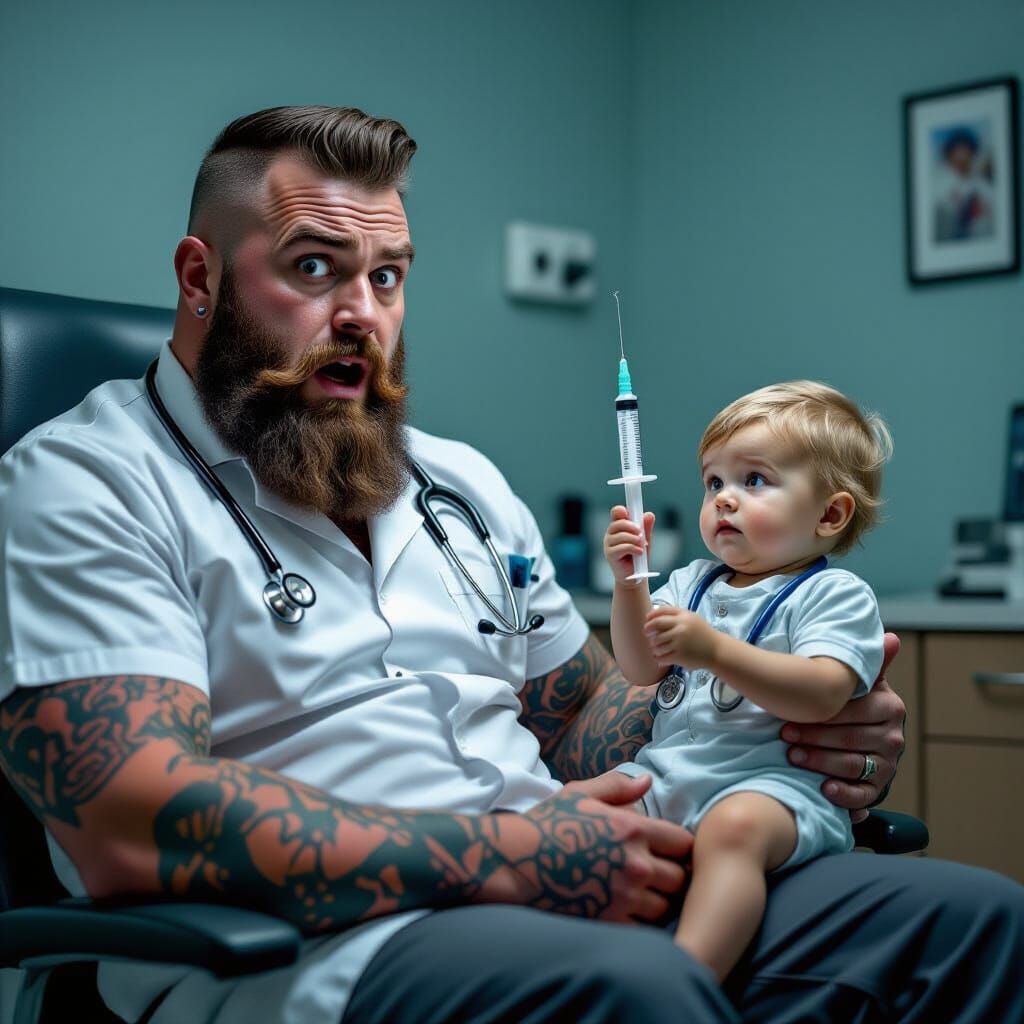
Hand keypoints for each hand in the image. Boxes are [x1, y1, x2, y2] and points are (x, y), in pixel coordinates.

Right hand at [497, 771, 690, 923]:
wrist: (514, 861)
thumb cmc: (546, 824)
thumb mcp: (579, 794)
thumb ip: (617, 786)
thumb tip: (647, 782)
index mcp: (632, 828)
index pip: (683, 843)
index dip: (678, 847)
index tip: (666, 850)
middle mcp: (634, 863)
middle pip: (679, 878)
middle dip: (671, 876)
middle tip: (656, 875)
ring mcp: (624, 896)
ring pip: (664, 907)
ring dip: (657, 902)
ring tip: (640, 895)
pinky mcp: (610, 922)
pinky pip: (644, 929)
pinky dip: (640, 923)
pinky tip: (624, 912)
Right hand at [604, 506, 653, 583]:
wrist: (635, 575)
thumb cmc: (638, 556)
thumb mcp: (645, 540)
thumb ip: (646, 528)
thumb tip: (649, 514)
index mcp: (618, 527)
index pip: (616, 513)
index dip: (622, 510)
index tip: (630, 514)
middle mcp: (611, 534)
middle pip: (618, 523)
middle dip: (632, 526)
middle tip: (641, 533)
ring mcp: (608, 544)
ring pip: (621, 536)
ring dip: (635, 540)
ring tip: (642, 546)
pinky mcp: (610, 554)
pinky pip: (622, 547)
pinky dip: (633, 548)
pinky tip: (639, 553)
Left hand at [644, 606, 718, 668]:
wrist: (716, 650)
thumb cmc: (702, 633)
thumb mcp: (691, 618)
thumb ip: (675, 615)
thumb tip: (653, 616)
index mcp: (683, 616)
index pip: (661, 612)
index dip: (651, 616)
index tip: (647, 620)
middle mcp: (680, 628)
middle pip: (655, 625)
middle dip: (647, 629)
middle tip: (646, 633)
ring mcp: (679, 642)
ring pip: (656, 643)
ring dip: (654, 646)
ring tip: (657, 648)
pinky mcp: (679, 656)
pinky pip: (661, 657)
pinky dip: (658, 657)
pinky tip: (660, 657)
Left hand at [781, 633, 904, 821]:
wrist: (865, 739)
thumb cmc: (853, 705)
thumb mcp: (861, 683)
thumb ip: (869, 664)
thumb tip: (891, 637)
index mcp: (890, 707)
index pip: (854, 711)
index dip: (822, 713)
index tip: (791, 714)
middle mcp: (894, 737)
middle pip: (850, 738)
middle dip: (814, 737)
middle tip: (784, 736)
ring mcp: (888, 765)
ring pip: (852, 764)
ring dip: (820, 762)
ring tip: (793, 757)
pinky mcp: (879, 788)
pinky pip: (863, 794)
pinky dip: (844, 794)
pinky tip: (824, 789)